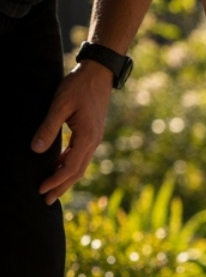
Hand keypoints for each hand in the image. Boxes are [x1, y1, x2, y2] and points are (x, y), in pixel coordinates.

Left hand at [33, 63, 114, 204]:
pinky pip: (81, 156)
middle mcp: (93, 142)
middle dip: (61, 187)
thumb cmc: (77, 87)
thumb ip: (48, 128)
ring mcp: (94, 138)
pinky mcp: (91, 134)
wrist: (98, 74)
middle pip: (77, 172)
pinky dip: (70, 167)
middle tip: (46, 201)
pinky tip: (60, 168)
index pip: (71, 167)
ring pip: (80, 166)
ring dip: (66, 179)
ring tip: (53, 190)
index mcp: (87, 137)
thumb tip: (35, 150)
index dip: (55, 181)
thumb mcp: (59, 105)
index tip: (41, 190)